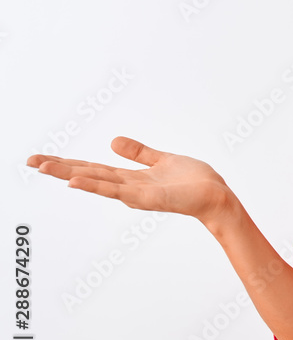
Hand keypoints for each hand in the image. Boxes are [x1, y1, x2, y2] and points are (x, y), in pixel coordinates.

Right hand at [26, 136, 232, 224]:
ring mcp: (136, 194)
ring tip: (44, 167)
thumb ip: (139, 153)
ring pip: (97, 182)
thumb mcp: (162, 160)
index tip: (41, 158)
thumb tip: (113, 140)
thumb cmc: (194, 182)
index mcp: (131, 178)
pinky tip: (76, 181)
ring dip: (70, 174)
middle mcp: (129, 187)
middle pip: (88, 175)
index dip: (67, 163)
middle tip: (29, 161)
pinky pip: (118, 191)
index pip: (92, 168)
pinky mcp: (148, 198)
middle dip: (59, 168)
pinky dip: (96, 185)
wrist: (217, 196)